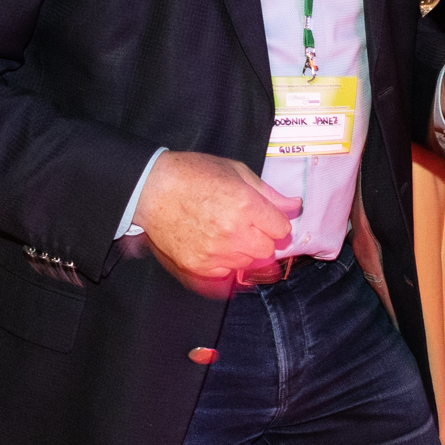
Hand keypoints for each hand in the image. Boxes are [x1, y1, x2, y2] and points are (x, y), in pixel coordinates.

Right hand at [133, 151, 300, 294]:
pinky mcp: (197, 266)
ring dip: (244, 251)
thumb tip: (295, 205)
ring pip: (248, 263)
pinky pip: (225, 273)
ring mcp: (215, 252)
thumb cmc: (192, 174)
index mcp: (246, 206)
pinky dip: (224, 262)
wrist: (150, 189)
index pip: (281, 228)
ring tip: (225, 232)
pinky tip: (213, 244)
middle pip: (267, 251)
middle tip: (246, 226)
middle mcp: (233, 232)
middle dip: (262, 239)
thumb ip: (268, 193)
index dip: (275, 222)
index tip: (266, 218)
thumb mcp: (235, 171)